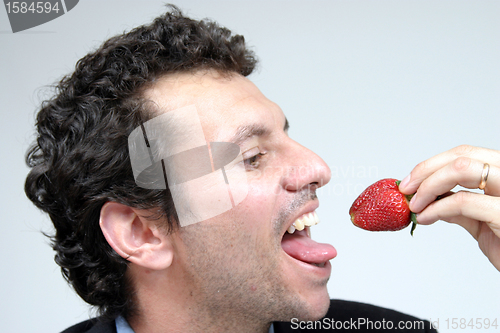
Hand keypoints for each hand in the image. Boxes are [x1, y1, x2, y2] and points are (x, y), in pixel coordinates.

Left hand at [398, 145, 499, 270]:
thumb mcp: (482, 223)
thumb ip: (461, 207)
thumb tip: (434, 198)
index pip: (467, 154)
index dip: (433, 164)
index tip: (410, 181)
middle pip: (463, 156)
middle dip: (426, 171)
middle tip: (406, 189)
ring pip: (462, 169)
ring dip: (429, 186)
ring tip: (414, 205)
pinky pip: (462, 201)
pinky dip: (436, 208)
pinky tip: (424, 218)